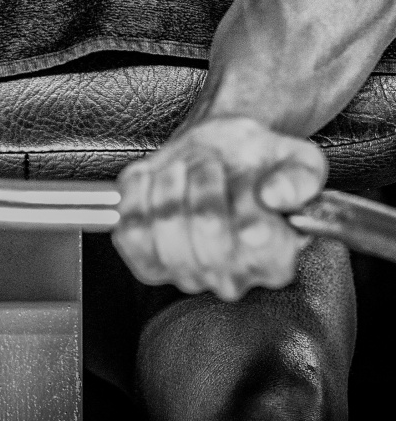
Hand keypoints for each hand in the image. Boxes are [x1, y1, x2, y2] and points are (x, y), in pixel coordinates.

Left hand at [112, 116, 326, 300]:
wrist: (222, 155)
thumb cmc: (258, 163)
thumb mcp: (298, 159)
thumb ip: (301, 177)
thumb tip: (277, 195)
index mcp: (275, 260)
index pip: (253, 235)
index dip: (243, 195)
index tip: (246, 177)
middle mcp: (231, 277)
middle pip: (207, 225)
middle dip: (206, 177)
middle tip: (213, 162)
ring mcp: (186, 273)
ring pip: (165, 221)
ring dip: (172, 179)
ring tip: (187, 168)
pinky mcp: (147, 261)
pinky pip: (131, 226)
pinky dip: (139, 192)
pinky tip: (159, 179)